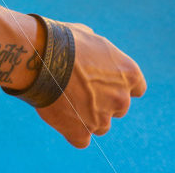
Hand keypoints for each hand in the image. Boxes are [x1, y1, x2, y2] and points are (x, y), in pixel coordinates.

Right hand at [36, 23, 145, 147]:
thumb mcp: (86, 35)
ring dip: (86, 116)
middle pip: (117, 107)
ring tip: (62, 98)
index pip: (136, 88)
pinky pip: (81, 138)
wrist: (39, 56)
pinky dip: (72, 130)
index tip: (102, 81)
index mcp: (128, 73)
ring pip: (99, 124)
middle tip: (77, 87)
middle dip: (101, 100)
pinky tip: (59, 114)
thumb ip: (97, 51)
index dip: (117, 84)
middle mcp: (121, 99)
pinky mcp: (81, 133)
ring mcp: (102, 119)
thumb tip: (92, 53)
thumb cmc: (61, 40)